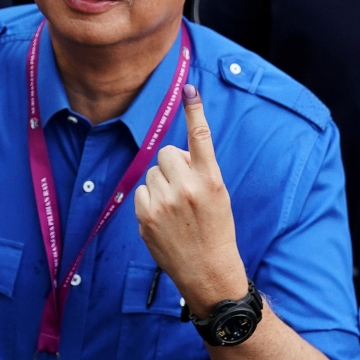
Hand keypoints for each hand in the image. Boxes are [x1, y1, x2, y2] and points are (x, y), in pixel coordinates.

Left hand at [134, 84, 247, 317]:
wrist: (208, 271)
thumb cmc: (215, 230)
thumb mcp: (218, 197)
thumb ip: (199, 172)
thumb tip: (175, 157)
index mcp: (212, 181)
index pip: (201, 139)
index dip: (194, 112)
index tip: (189, 89)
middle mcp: (187, 188)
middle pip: (167, 153)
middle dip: (172, 165)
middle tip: (184, 187)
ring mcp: (164, 202)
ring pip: (153, 172)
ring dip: (161, 184)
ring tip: (176, 209)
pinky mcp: (145, 215)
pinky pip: (141, 191)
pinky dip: (149, 200)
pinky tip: (163, 219)